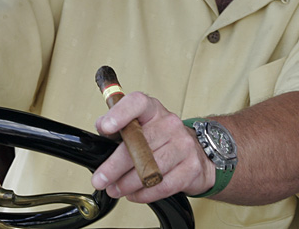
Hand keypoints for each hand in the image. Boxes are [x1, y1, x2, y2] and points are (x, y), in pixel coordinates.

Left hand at [91, 92, 213, 202]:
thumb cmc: (162, 139)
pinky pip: (162, 185)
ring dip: (127, 184)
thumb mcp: (142, 126)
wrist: (199, 152)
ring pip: (150, 169)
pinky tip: (134, 194)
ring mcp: (183, 145)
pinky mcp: (191, 167)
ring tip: (115, 189)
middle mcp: (169, 124)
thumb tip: (102, 126)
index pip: (137, 103)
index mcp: (153, 110)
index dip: (120, 114)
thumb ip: (120, 126)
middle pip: (138, 145)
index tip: (106, 128)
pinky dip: (144, 194)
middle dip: (114, 166)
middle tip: (100, 179)